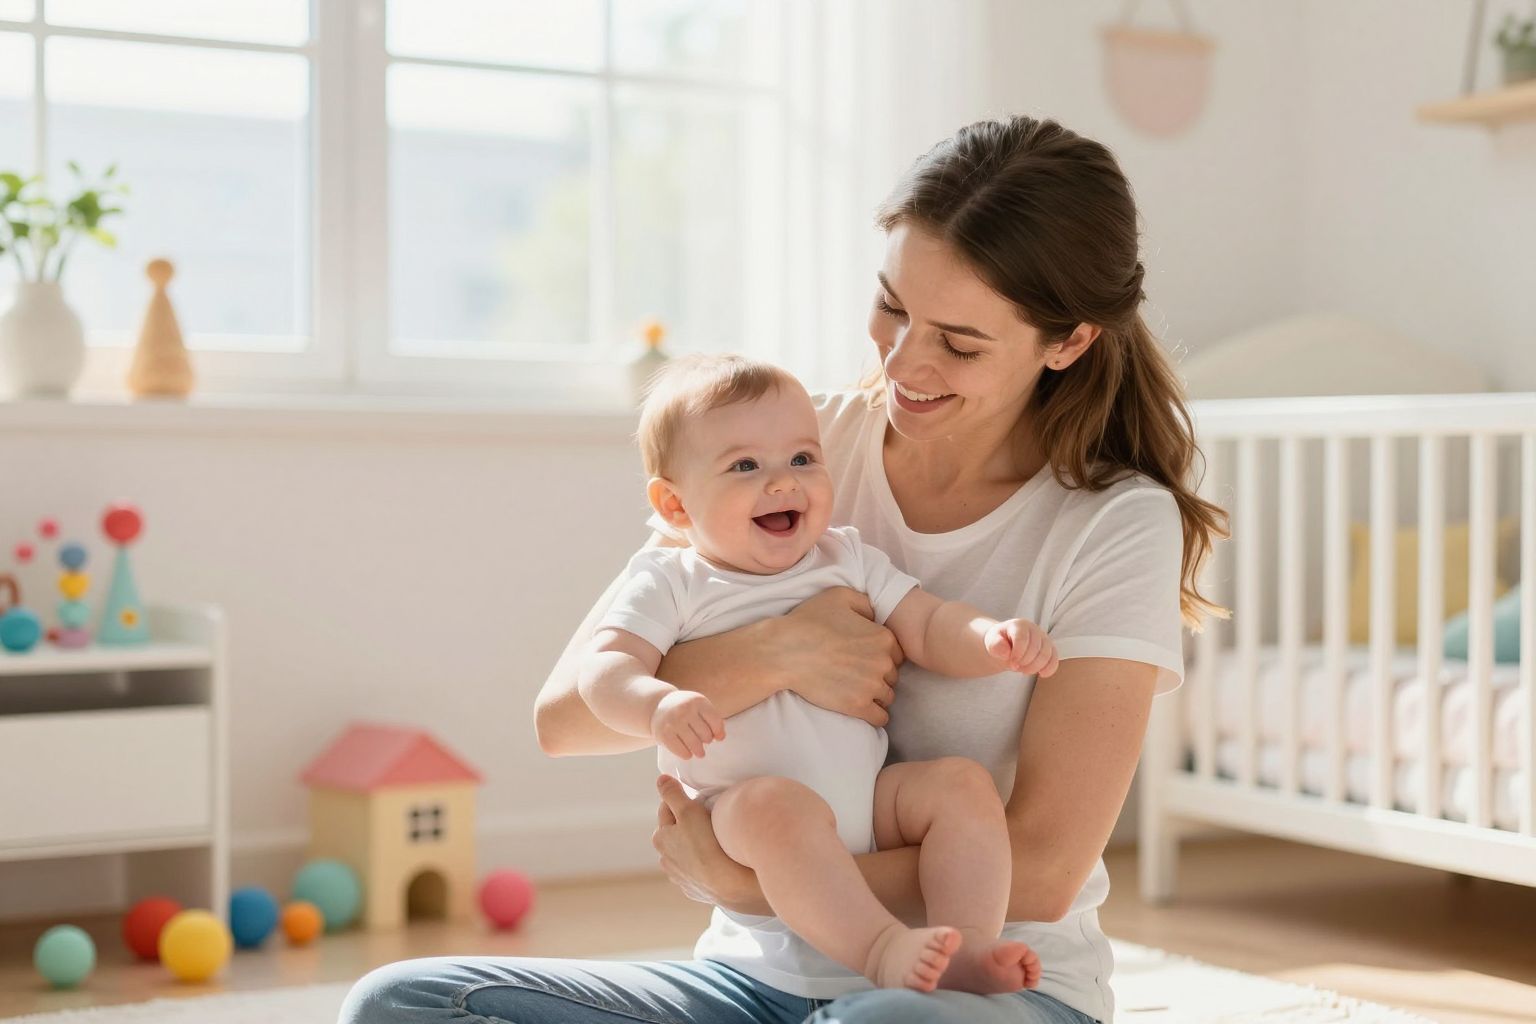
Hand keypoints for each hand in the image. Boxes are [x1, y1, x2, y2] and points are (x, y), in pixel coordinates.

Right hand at [651, 690, 724, 759]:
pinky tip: (687, 752)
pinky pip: (683, 752)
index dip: (718, 732)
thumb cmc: (684, 708)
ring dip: (699, 751)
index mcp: (697, 701)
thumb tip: (721, 737)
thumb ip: (713, 719)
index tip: (716, 736)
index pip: (715, 722)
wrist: (658, 705)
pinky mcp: (664, 734)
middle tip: (703, 741)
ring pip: (695, 745)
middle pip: (706, 735)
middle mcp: (685, 709)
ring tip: (699, 751)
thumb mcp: (699, 706)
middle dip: (707, 741)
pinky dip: (687, 755)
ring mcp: (673, 722)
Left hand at [653, 775, 766, 912]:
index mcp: (661, 838)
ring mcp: (680, 877)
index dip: (681, 800)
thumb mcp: (688, 810)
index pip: (667, 809)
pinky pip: (698, 871)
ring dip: (695, 845)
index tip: (696, 798)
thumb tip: (661, 780)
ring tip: (714, 840)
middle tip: (708, 817)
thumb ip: (672, 793)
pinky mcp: (696, 890)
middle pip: (675, 833)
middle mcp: (666, 859)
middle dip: (686, 824)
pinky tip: (718, 860)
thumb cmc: (707, 843)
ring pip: (686, 853)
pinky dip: (705, 864)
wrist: (728, 883)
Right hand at [774, 587, 903, 725]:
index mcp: (883, 637)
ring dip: (875, 695)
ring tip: (855, 690)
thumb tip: (875, 616)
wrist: (784, 653)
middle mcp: (883, 662)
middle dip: (878, 675)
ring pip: (887, 696)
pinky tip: (860, 707)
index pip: (896, 653)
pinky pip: (880, 718)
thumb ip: (866, 603)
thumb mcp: (839, 596)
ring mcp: (872, 686)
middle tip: (856, 673)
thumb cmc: (808, 622)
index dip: (881, 655)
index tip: (864, 657)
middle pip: (892, 675)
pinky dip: (873, 715)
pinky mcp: (858, 706)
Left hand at [984, 618, 1058, 676]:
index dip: (1017, 654)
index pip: (1022, 639)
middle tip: (1015, 667)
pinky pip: (1054, 660)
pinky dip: (1049, 669)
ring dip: (1034, 667)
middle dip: (1024, 662)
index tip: (1011, 664)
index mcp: (1020, 625)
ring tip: (1023, 669)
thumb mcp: (992, 642)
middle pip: (1035, 649)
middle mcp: (1035, 629)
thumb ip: (996, 645)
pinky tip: (1041, 674)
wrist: (1006, 645)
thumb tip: (1007, 653)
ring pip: (1046, 655)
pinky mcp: (1050, 649)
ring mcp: (1044, 639)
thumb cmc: (999, 642)